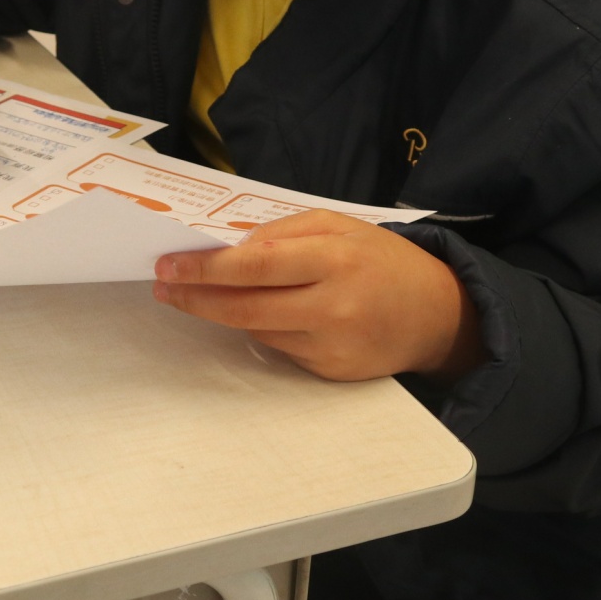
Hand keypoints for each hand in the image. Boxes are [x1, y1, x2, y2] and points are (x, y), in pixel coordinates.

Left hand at [152, 209, 482, 382]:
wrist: (437, 313)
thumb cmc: (381, 260)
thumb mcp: (340, 226)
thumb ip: (285, 231)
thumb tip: (228, 247)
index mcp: (334, 258)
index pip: (255, 265)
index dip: (206, 269)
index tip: (169, 265)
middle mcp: (333, 305)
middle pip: (245, 307)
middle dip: (196, 297)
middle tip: (163, 285)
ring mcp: (332, 345)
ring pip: (257, 330)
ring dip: (224, 312)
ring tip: (201, 295)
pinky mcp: (331, 372)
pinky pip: (280, 347)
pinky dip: (264, 328)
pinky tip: (266, 312)